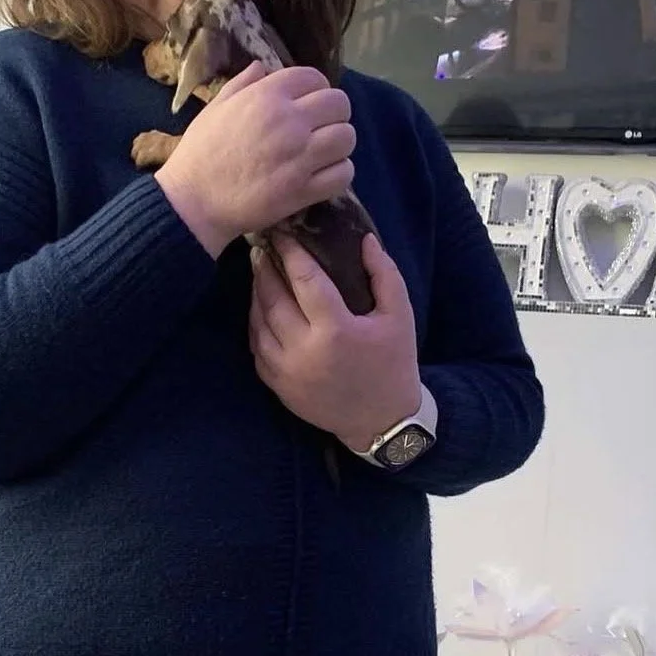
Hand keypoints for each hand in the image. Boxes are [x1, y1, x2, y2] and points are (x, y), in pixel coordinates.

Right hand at [155, 63, 355, 257]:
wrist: (194, 202)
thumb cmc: (200, 153)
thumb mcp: (215, 107)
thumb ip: (242, 84)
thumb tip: (262, 67)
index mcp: (267, 95)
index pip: (315, 77)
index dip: (316, 89)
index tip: (309, 104)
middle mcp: (289, 121)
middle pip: (339, 104)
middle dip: (334, 115)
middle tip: (321, 129)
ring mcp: (300, 156)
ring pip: (347, 138)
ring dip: (340, 145)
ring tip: (325, 154)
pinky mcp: (304, 189)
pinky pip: (343, 173)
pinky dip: (339, 173)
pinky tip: (324, 175)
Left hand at [249, 231, 420, 451]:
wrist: (381, 421)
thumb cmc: (394, 363)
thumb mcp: (400, 316)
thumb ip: (382, 274)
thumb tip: (363, 239)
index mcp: (336, 330)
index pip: (304, 280)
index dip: (290, 252)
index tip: (282, 233)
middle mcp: (304, 350)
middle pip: (272, 298)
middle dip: (265, 268)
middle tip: (262, 247)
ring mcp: (286, 370)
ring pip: (258, 322)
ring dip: (256, 293)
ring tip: (260, 272)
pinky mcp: (277, 386)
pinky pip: (256, 347)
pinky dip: (255, 323)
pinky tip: (261, 307)